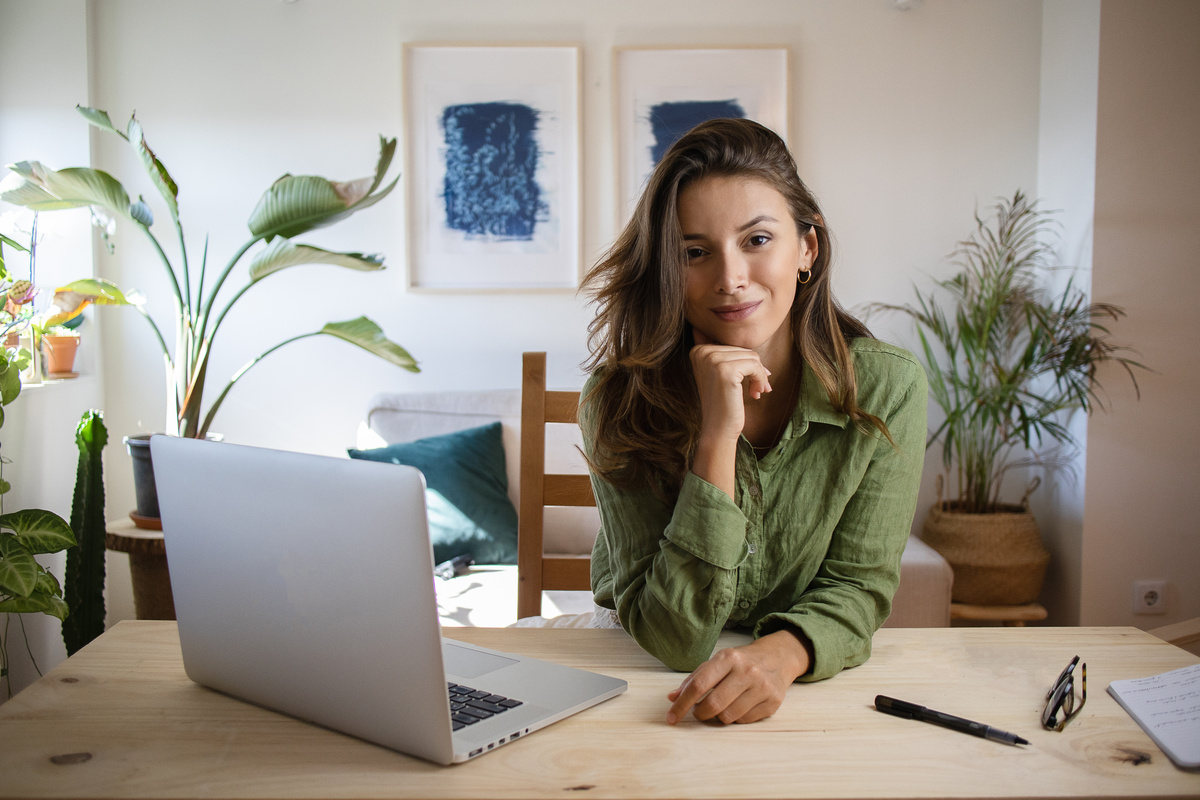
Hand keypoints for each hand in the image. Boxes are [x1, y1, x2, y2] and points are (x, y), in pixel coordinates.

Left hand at [665, 629, 812, 724]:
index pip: (699, 685)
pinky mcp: (772, 702)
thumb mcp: (717, 662)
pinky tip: (738, 706)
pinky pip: (744, 721)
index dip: (682, 704)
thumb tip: (672, 697)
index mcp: (729, 658)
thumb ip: (694, 679)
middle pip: (713, 704)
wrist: (777, 658)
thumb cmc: (741, 661)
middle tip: (698, 711)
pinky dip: (735, 718)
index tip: (671, 717)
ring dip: (718, 717)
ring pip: (728, 717)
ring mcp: (762, 687)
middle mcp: (747, 671)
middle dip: (700, 713)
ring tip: (720, 706)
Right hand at [689, 327, 771, 443]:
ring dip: (759, 376)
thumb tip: (746, 332)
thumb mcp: (720, 373)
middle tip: (755, 389)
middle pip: (744, 349)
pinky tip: (755, 394)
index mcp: (698, 350)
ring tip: (755, 392)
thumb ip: (726, 353)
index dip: (745, 363)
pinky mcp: (725, 370)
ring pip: (752, 357)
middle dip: (755, 370)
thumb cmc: (723, 402)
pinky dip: (760, 380)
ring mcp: (712, 360)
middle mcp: (702, 352)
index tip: (748, 380)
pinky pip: (755, 365)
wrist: (718, 429)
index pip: (734, 345)